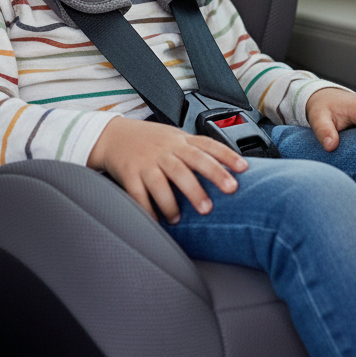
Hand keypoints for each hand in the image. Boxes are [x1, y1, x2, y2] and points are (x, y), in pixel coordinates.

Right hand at [87, 117, 247, 222]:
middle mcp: (165, 150)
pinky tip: (156, 221)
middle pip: (189, 163)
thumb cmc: (148, 140)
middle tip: (222, 197)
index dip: (226, 156)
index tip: (243, 169)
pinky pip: (138, 195)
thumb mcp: (173, 137)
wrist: (112, 135)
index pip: (207, 145)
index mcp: (179, 141)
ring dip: (172, 202)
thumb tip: (230, 166)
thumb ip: (196, 149)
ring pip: (162, 181)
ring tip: (180, 218)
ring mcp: (146, 162)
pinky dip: (147, 210)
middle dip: (207, 179)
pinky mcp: (129, 174)